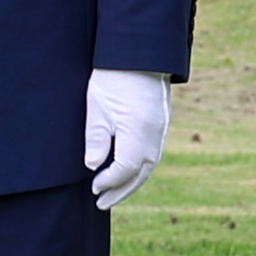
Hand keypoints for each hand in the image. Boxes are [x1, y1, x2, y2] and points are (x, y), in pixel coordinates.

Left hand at [83, 70, 172, 212]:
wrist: (138, 51)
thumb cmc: (112, 77)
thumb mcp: (97, 107)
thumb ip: (96, 139)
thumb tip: (93, 167)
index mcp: (138, 132)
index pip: (124, 169)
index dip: (108, 182)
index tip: (93, 188)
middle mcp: (155, 135)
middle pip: (141, 173)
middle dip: (121, 190)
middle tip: (102, 203)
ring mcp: (162, 129)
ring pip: (149, 165)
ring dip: (132, 181)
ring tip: (114, 192)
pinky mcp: (162, 122)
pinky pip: (153, 153)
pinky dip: (140, 167)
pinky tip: (128, 170)